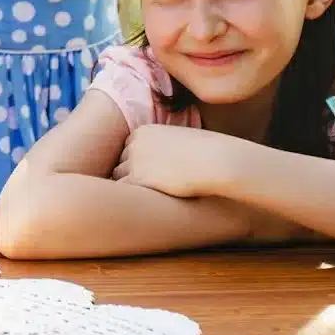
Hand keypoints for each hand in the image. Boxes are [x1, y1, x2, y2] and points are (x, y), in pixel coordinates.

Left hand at [113, 125, 244, 199]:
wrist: (215, 160)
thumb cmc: (205, 153)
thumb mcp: (179, 142)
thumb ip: (164, 148)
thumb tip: (160, 165)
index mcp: (143, 132)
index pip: (127, 151)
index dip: (137, 165)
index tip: (151, 175)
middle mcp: (135, 143)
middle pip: (121, 163)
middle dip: (131, 175)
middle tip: (148, 188)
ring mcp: (134, 160)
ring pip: (119, 177)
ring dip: (131, 187)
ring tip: (144, 197)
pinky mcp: (137, 178)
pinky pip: (124, 190)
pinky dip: (129, 197)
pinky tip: (144, 202)